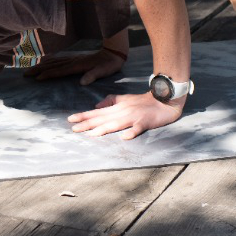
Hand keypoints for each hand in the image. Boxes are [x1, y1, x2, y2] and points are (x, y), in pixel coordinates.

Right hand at [23, 48, 124, 84]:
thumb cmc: (109, 64)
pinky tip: (44, 61)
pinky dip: (49, 60)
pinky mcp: (75, 58)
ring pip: (53, 61)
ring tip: (30, 68)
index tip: (37, 78)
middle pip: (51, 65)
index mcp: (77, 65)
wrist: (113, 52)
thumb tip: (83, 82)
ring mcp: (73, 58)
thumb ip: (93, 76)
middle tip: (25, 74)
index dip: (48, 74)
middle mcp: (72, 61)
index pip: (59, 71)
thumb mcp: (103, 71)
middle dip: (38, 69)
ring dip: (41, 65)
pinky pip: (58, 59)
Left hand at [68, 91, 183, 139]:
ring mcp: (134, 116)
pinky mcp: (145, 121)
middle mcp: (123, 111)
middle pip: (103, 118)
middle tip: (73, 129)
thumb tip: (96, 106)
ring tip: (91, 134)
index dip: (84, 116)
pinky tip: (125, 137)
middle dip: (88, 124)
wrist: (164, 98)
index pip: (97, 112)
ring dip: (104, 129)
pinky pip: (138, 128)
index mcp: (118, 107)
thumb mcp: (125, 98)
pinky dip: (132, 132)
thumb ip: (111, 101)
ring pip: (117, 123)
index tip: (70, 120)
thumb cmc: (144, 101)